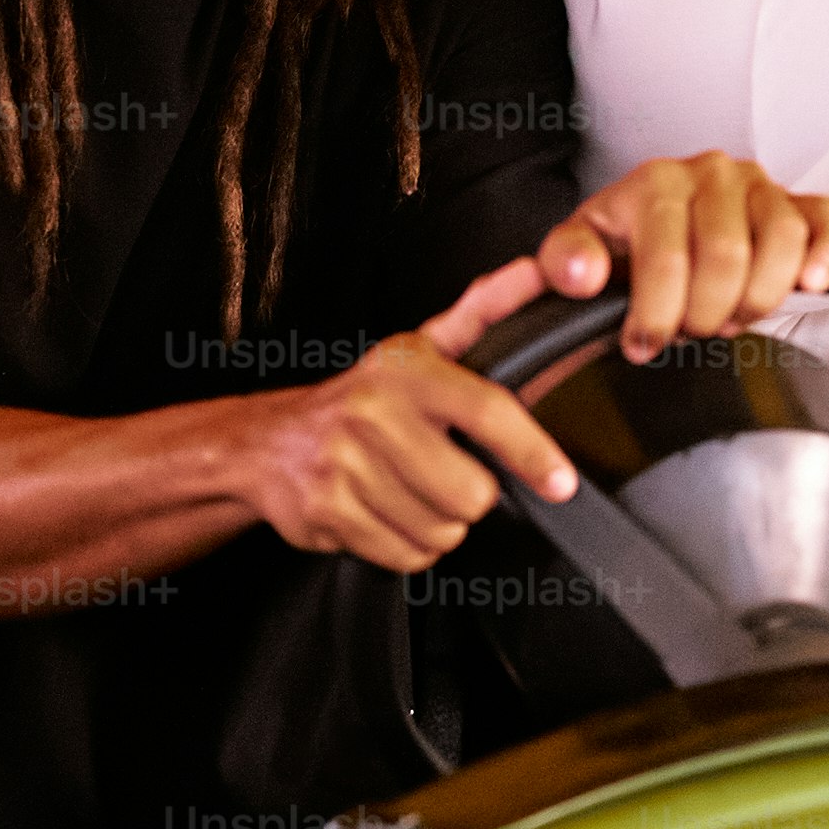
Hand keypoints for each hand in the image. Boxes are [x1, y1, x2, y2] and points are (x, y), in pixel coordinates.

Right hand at [220, 272, 582, 572]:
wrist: (268, 441)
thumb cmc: (361, 398)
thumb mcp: (419, 348)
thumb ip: (483, 312)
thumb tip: (535, 272)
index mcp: (406, 371)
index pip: (486, 411)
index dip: (531, 451)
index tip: (560, 481)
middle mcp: (373, 414)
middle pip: (471, 492)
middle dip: (471, 495)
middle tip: (448, 474)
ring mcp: (345, 466)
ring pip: (440, 530)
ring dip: (438, 523)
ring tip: (413, 492)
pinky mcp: (328, 512)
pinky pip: (405, 555)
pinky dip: (408, 546)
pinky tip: (389, 514)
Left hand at [537, 151, 828, 359]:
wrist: (657, 230)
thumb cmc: (623, 245)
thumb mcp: (579, 252)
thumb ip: (565, 261)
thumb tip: (582, 274)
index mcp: (655, 181)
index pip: (666, 256)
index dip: (656, 313)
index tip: (643, 345)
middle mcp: (711, 173)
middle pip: (728, 255)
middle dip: (708, 312)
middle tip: (691, 330)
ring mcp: (760, 185)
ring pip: (783, 239)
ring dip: (760, 296)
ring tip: (732, 315)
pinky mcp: (798, 202)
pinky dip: (828, 254)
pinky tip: (811, 284)